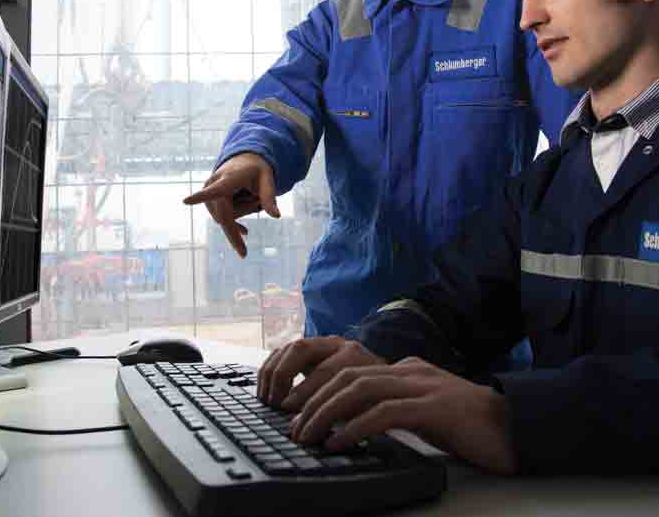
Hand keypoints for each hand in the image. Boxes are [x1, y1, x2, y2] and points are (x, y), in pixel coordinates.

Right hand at [182, 153, 278, 257]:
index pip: (214, 190)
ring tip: (252, 197)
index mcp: (228, 179)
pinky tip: (246, 233)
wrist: (243, 160)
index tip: (186, 201)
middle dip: (239, 222)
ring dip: (242, 213)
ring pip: (225, 218)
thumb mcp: (268, 179)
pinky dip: (233, 226)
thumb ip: (269, 197)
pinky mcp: (209, 201)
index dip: (200, 197)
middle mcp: (212, 185)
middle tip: (251, 228)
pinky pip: (221, 219)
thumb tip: (276, 216)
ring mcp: (208, 193)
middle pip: (225, 216)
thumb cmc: (256, 169)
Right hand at [257, 336, 385, 410]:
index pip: (326, 369)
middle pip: (302, 349)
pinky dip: (268, 371)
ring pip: (289, 348)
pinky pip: (280, 353)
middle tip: (277, 404)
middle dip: (285, 377)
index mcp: (355, 356)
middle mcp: (336, 344)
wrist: (380, 383)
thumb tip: (315, 429)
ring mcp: (319, 343)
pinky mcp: (305, 350)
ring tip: (267, 400)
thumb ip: (344, 416)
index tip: (291, 411)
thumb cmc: (371, 401)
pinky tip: (265, 392)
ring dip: (273, 375)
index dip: (307, 391)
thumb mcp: (366, 409)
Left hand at [290, 357, 518, 474]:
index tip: (297, 412)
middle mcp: (410, 371)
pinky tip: (339, 441)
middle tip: (293, 425)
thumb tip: (354, 424)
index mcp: (406, 370)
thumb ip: (394, 409)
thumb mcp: (424, 413)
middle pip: (347, 376)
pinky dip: (356, 426)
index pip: (350, 372)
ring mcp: (422, 386)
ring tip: (307, 435)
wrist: (518, 429)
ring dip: (327, 413)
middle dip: (314, 400)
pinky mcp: (434, 408)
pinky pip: (384, 413)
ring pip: (359, 390)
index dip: (319, 390)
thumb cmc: (471, 428)